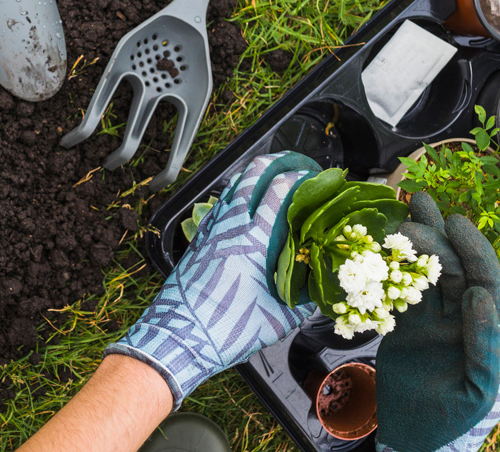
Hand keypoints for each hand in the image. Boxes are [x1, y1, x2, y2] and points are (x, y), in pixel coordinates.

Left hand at [106, 152, 321, 409]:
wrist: (178, 337)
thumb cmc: (226, 330)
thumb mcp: (278, 321)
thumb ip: (303, 302)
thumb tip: (320, 292)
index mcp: (253, 241)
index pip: (278, 191)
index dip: (298, 177)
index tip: (314, 176)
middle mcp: (230, 227)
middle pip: (252, 175)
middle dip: (275, 162)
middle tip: (293, 163)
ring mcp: (210, 230)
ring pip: (232, 188)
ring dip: (252, 176)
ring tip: (270, 177)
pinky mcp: (198, 240)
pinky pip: (218, 206)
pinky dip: (234, 196)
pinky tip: (242, 206)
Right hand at [375, 192, 499, 451]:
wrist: (412, 434)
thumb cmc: (449, 419)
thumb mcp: (475, 389)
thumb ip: (483, 345)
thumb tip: (479, 297)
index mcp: (482, 332)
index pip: (482, 281)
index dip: (472, 250)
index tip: (455, 223)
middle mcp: (459, 320)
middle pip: (452, 269)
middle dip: (438, 236)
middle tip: (417, 207)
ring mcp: (431, 320)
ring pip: (426, 273)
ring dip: (418, 242)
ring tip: (405, 208)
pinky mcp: (405, 325)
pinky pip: (399, 291)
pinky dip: (392, 268)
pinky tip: (383, 245)